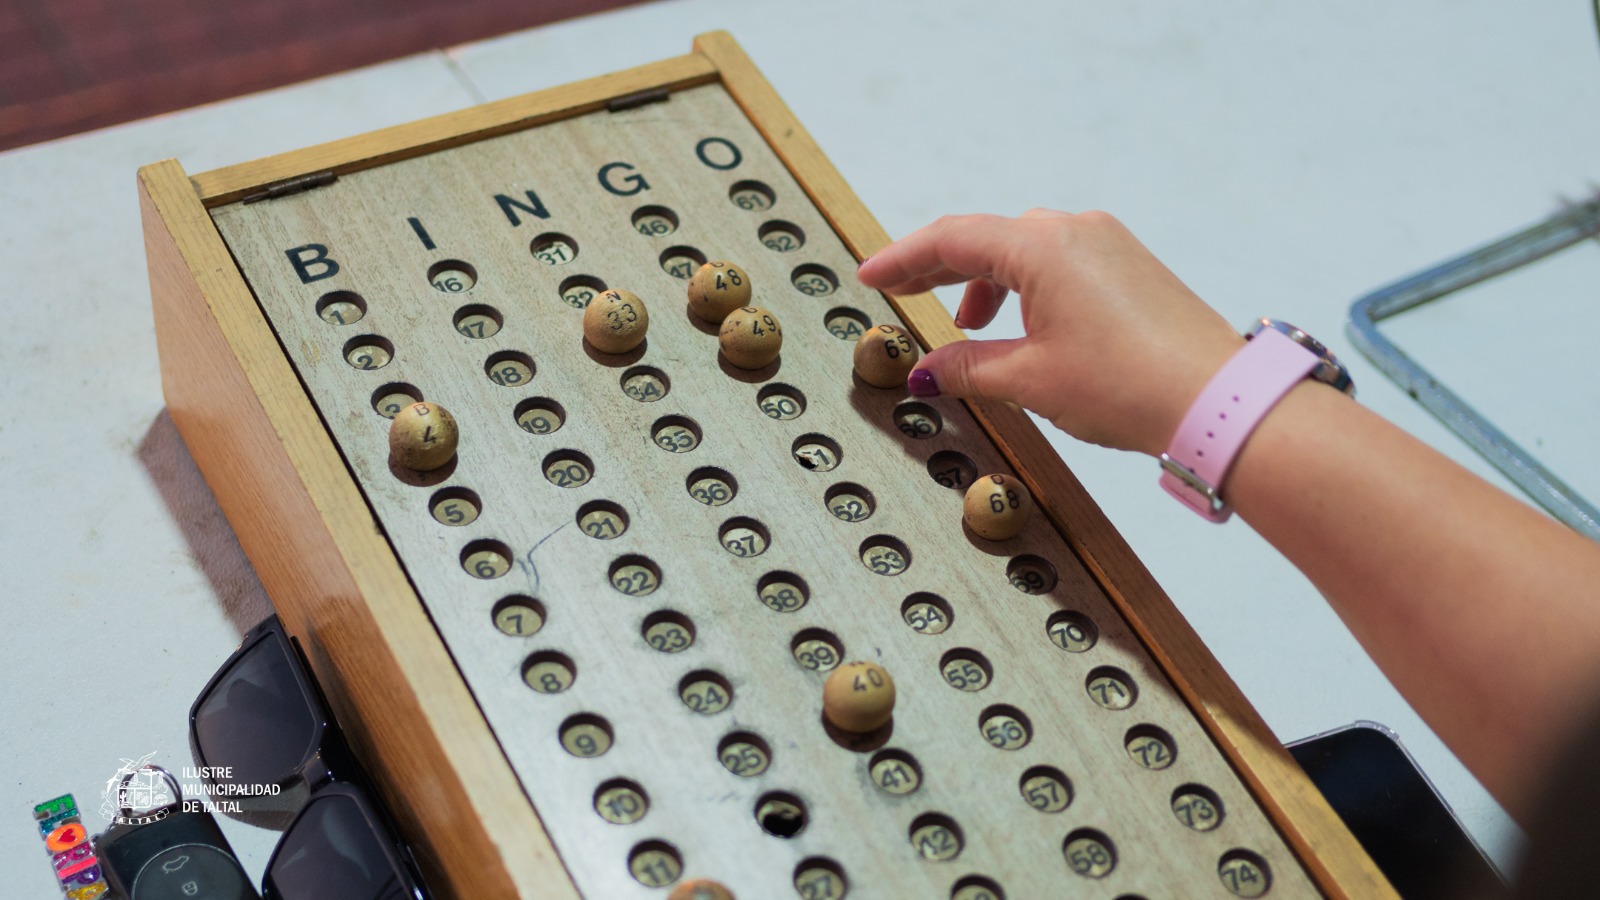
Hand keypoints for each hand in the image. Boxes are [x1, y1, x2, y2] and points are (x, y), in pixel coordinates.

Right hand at [857, 209, 1243, 455]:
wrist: (1215, 400)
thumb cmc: (1133, 383)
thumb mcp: (1030, 379)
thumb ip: (970, 368)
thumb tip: (932, 370)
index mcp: (1042, 246)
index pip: (952, 240)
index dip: (903, 260)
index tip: (872, 276)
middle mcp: (1075, 230)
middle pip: (986, 239)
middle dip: (940, 269)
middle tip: (902, 292)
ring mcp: (1108, 244)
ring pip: (1024, 250)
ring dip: (986, 283)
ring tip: (967, 326)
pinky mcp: (1129, 266)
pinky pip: (1059, 262)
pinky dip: (1025, 287)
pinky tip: (1020, 326)